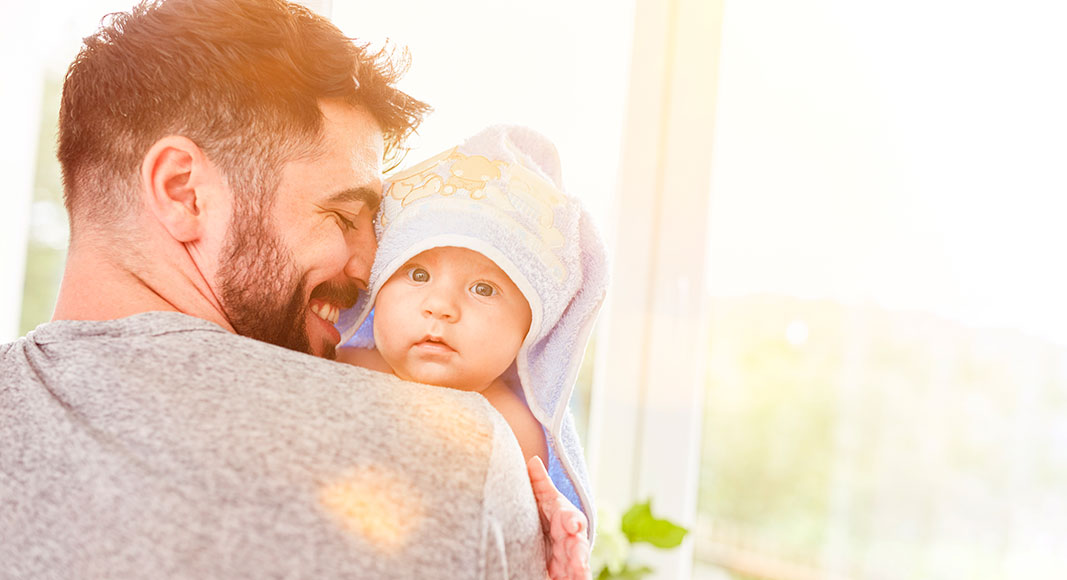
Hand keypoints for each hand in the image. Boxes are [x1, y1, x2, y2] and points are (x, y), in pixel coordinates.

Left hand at [527, 456, 590, 579]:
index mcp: (567, 520)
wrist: (552, 539)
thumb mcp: (545, 499)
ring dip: (579, 571)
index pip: (572, 518)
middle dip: (579, 553)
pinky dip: (576, 579)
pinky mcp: (565, 574)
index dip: (573, 520)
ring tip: (580, 575)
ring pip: (578, 565)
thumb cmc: (550, 516)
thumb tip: (533, 460)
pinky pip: (571, 578)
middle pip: (578, 546)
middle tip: (578, 560)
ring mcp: (570, 559)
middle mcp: (572, 541)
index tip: (572, 523)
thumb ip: (540, 483)